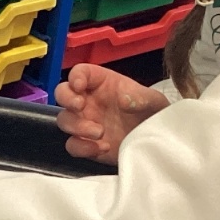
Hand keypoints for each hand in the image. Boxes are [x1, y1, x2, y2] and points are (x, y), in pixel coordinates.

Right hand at [54, 64, 168, 163]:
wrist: (156, 141)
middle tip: (80, 106)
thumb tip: (124, 99)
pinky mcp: (86, 144)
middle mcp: (89, 101)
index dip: (75, 76)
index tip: (79, 86)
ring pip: (64, 121)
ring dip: (77, 126)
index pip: (80, 72)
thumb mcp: (153, 101)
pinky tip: (102, 147)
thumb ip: (140, 97)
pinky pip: (73, 145)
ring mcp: (85, 122)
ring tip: (100, 132)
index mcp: (102, 83)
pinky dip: (83, 147)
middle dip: (66, 99)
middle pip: (63, 94)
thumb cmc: (153, 114)